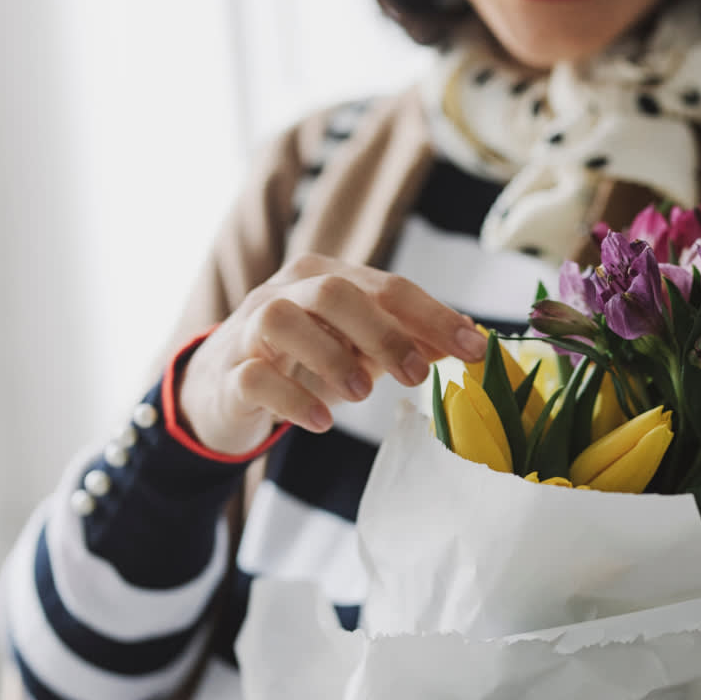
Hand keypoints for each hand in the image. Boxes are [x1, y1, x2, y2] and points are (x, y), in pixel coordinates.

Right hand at [178, 254, 487, 454]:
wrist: (224, 386)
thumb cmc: (306, 359)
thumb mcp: (360, 346)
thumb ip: (410, 340)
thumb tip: (472, 340)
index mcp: (328, 278)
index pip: (389, 287)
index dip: (435, 317)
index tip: (476, 349)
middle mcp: (286, 292)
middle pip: (334, 293)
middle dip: (382, 333)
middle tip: (415, 375)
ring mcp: (251, 329)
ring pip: (282, 321)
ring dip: (330, 357)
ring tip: (362, 394)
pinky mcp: (229, 372)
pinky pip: (253, 377)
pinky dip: (292, 399)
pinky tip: (321, 421)